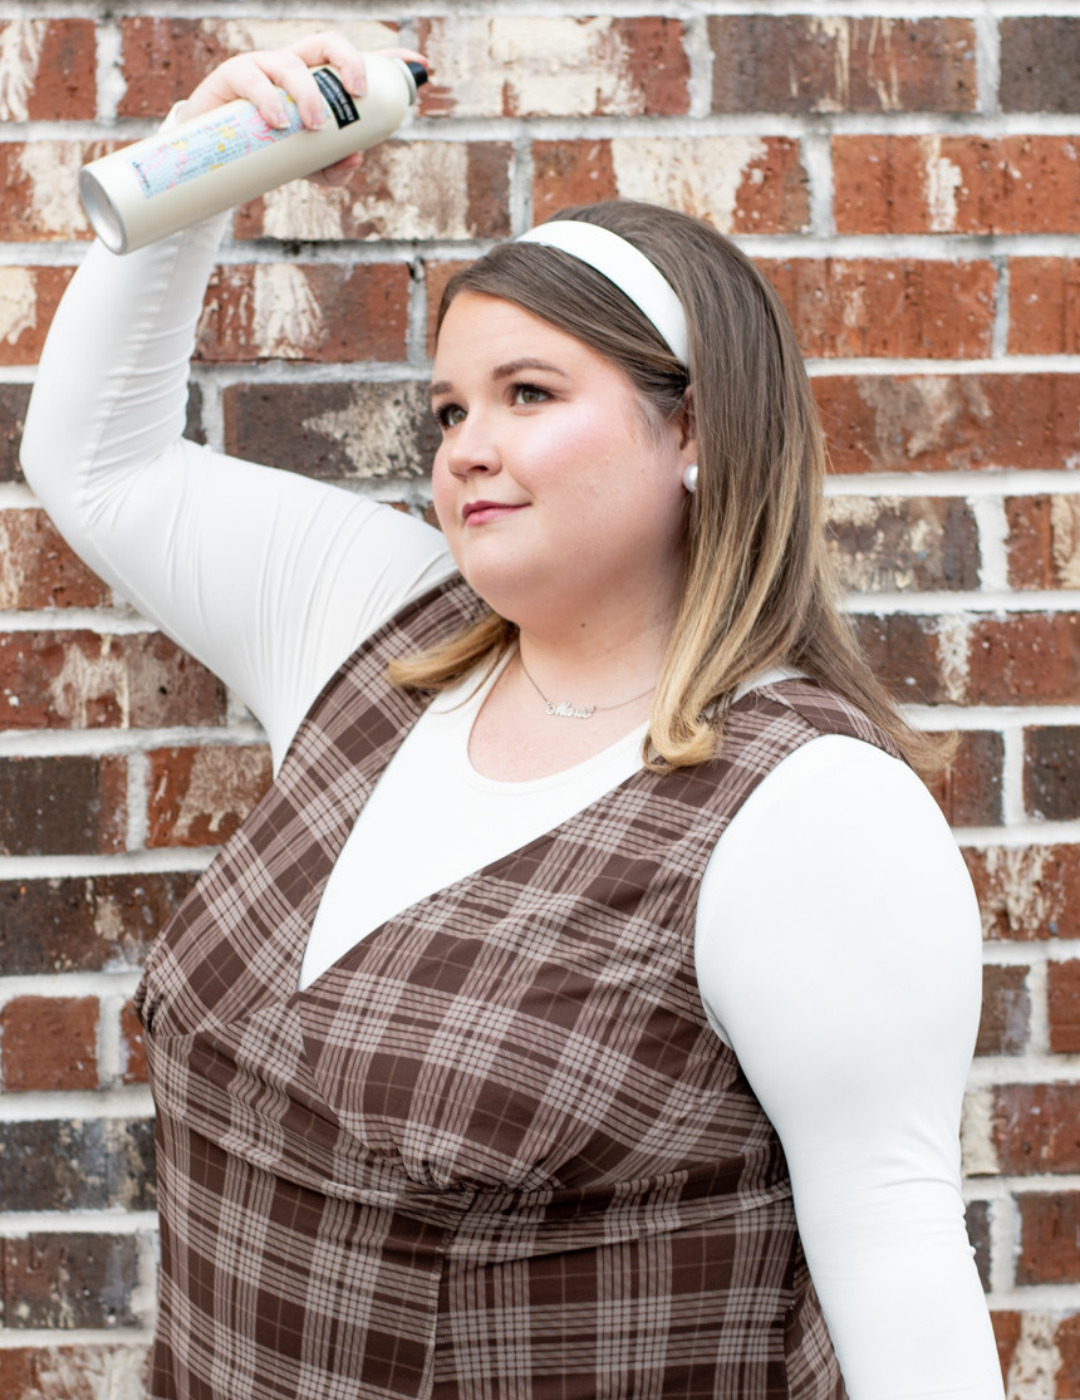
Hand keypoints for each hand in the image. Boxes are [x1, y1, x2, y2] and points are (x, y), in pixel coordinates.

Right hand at [179, 32, 426, 186]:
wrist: (220, 160)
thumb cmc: (271, 154)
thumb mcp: (309, 167)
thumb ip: (335, 168)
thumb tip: (356, 159)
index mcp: (318, 79)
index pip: (353, 60)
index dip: (386, 57)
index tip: (415, 64)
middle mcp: (294, 65)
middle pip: (326, 43)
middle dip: (349, 61)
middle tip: (359, 94)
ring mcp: (263, 67)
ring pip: (291, 64)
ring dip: (308, 93)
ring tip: (315, 126)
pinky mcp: (233, 78)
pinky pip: (253, 78)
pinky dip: (268, 99)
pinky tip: (280, 121)